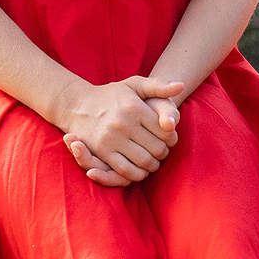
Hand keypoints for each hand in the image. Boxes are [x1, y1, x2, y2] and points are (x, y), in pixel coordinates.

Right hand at [59, 75, 184, 185]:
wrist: (77, 105)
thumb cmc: (112, 94)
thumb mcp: (135, 84)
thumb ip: (159, 86)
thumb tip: (181, 85)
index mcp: (134, 108)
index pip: (165, 131)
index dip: (172, 138)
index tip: (170, 138)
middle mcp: (123, 123)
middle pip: (157, 148)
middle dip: (164, 153)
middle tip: (163, 152)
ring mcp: (111, 139)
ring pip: (144, 161)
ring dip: (153, 165)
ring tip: (154, 160)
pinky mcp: (101, 152)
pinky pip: (125, 170)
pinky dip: (137, 174)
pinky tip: (140, 169)